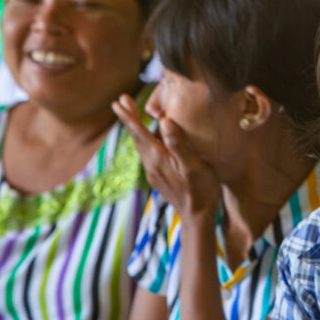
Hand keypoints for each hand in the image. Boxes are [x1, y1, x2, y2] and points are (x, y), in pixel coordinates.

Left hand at [112, 94, 220, 223]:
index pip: (139, 133)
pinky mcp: (159, 177)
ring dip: (136, 129)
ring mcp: (154, 172)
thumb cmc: (201, 189)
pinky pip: (149, 154)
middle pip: (136, 137)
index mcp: (158, 158)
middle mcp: (151, 164)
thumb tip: (164, 122)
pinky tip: (152, 139)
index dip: (128, 116)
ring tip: (134, 115)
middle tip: (121, 101)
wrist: (198, 217)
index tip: (118, 101)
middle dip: (129, 118)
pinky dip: (146, 140)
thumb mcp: (194, 165)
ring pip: (141, 146)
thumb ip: (179, 144)